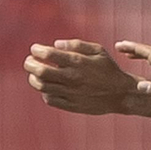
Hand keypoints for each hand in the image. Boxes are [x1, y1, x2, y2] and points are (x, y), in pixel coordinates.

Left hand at [24, 40, 141, 114]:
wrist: (121, 94)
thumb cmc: (109, 69)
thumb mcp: (98, 50)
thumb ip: (76, 44)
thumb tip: (55, 44)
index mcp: (78, 62)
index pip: (49, 54)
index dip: (37, 50)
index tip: (35, 49)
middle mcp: (72, 78)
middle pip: (41, 71)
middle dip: (30, 64)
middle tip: (29, 61)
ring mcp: (71, 93)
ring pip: (42, 86)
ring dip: (34, 78)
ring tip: (35, 74)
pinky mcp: (71, 105)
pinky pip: (50, 99)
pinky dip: (44, 92)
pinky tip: (48, 87)